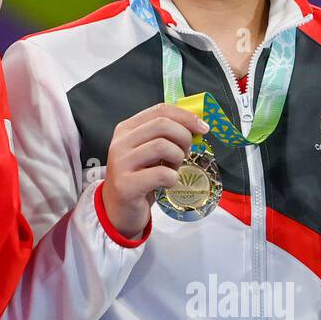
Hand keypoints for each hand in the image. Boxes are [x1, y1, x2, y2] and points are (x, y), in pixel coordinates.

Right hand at [101, 102, 208, 239]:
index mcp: (126, 129)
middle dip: (184, 136)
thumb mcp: (148, 151)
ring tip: (174, 168)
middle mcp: (120, 143)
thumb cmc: (138, 178)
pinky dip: (173, 178)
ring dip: (178, 157)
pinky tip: (168, 183)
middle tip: (187, 152)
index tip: (202, 127)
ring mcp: (121, 164)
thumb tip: (196, 124)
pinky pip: (161, 174)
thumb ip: (164, 136)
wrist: (117, 209)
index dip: (186, 116)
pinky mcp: (126, 185)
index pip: (160, 110)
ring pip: (162, 146)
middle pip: (162, 124)